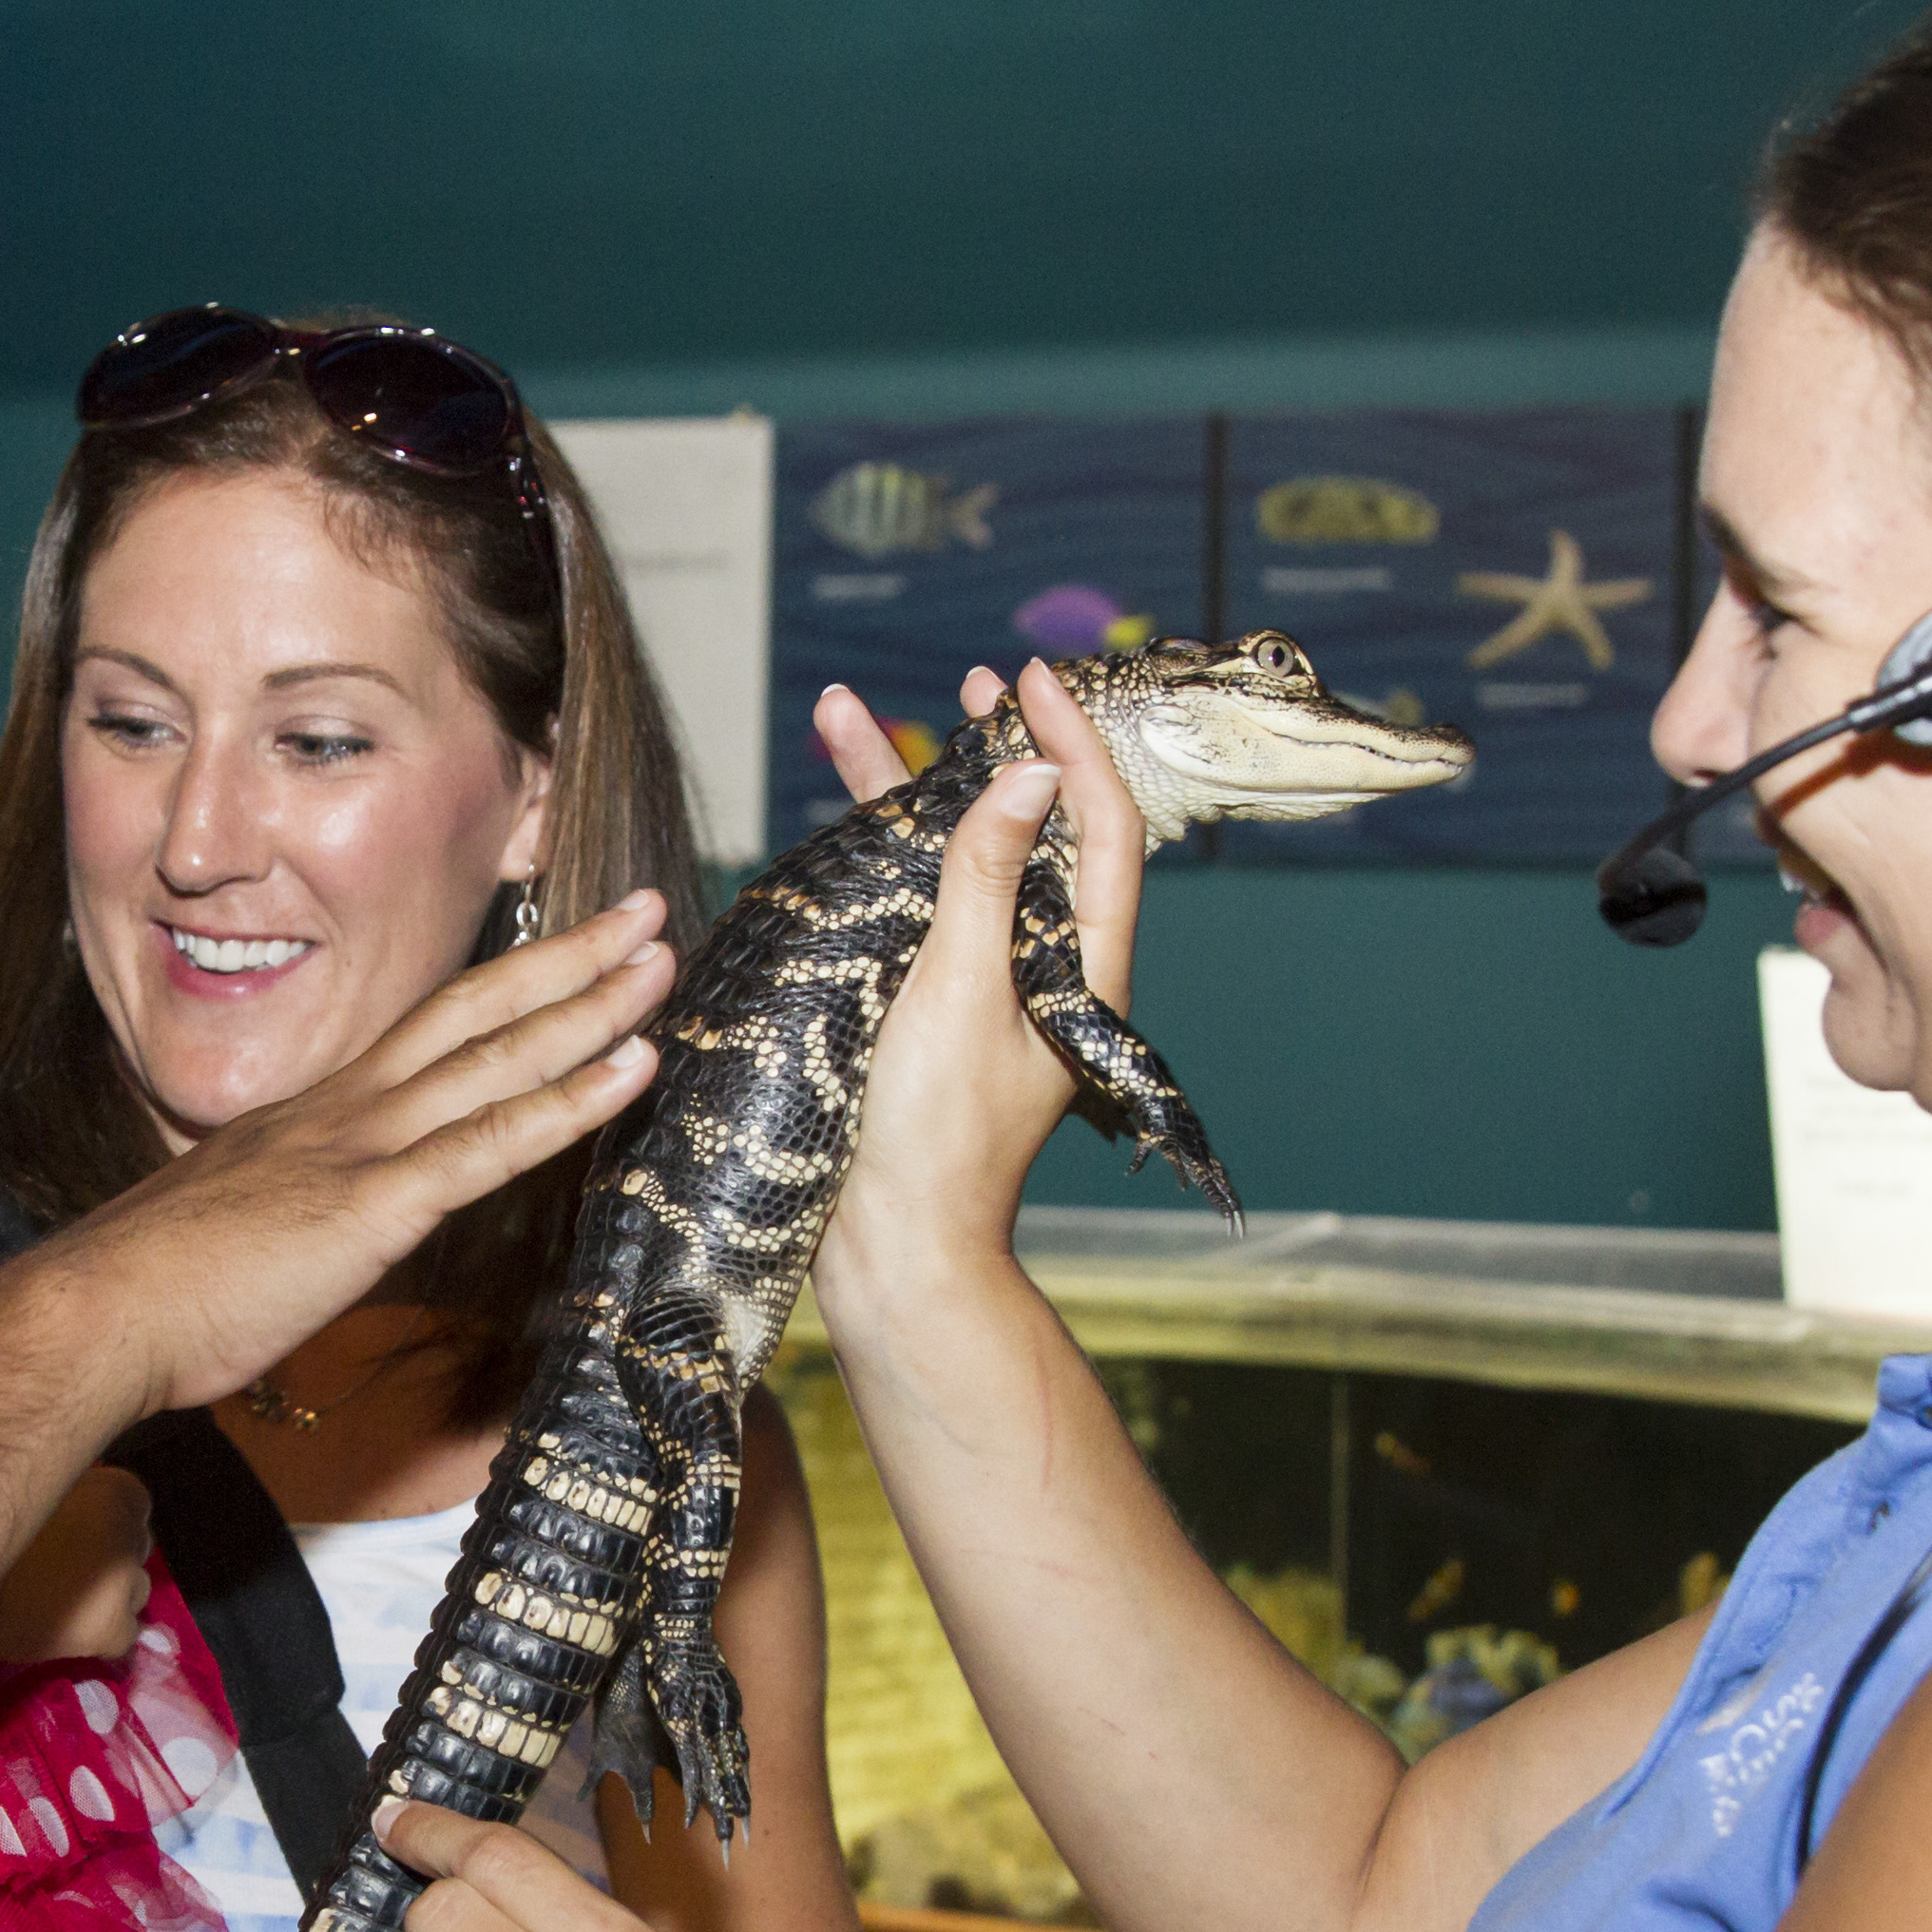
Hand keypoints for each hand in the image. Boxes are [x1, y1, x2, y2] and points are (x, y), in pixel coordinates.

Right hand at [0, 1466, 152, 1667]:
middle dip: (106, 1561)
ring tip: (61, 1604)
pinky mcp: (116, 1630)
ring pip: (134, 1593)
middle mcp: (131, 1533)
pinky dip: (99, 1636)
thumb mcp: (39, 1485)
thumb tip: (79, 1502)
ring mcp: (128, 1584)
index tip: (74, 1535)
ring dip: (107, 1598)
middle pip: (132, 1550)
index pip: (133, 1508)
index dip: (103, 1523)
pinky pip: (123, 1635)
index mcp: (118, 1491)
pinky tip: (65, 1631)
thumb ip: (70, 1490)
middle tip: (62, 1571)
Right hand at [36, 895, 672, 1418]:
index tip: (570, 954)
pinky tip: (633, 1067)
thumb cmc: (157, 1288)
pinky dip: (572, 1100)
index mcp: (318, 1114)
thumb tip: (325, 1227)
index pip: (430, 1030)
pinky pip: (492, 1143)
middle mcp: (348, 1110)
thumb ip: (300, 1209)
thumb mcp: (243, 1226)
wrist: (97, 1311)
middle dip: (566, 959)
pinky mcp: (375, 1205)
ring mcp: (363, 1148)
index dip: (505, 987)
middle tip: (644, 913)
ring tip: (661, 960)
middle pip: (475, 1011)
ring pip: (496, 1058)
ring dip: (590, 1005)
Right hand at [812, 662, 1151, 1310]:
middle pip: (1028, 834)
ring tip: (848, 717)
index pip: (1099, 830)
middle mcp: (1040, 972)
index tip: (1031, 680)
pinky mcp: (921, 1012)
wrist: (890, 1251)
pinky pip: (909, 913)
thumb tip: (1026, 774)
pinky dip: (874, 860)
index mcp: (1082, 971)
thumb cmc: (935, 1136)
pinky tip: (833, 819)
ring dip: (908, 793)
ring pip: (956, 866)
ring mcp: (980, 992)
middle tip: (974, 684)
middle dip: (995, 750)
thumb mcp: (962, 992)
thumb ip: (988, 880)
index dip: (1071, 747)